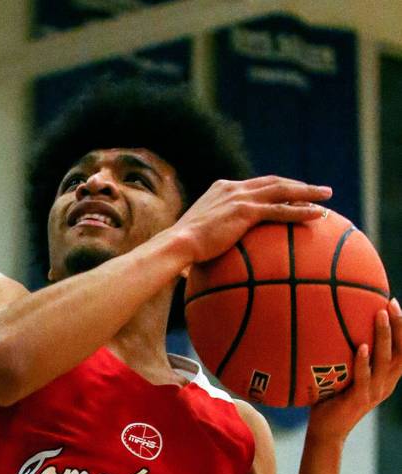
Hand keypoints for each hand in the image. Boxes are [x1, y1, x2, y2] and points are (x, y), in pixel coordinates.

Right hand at [172, 175, 332, 265]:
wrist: (177, 244)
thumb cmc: (183, 249)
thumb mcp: (198, 238)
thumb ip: (210, 239)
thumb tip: (205, 261)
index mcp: (222, 189)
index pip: (256, 184)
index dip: (276, 187)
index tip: (291, 192)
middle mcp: (233, 188)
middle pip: (273, 182)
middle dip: (298, 184)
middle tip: (318, 190)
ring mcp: (240, 198)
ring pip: (282, 191)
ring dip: (308, 192)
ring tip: (327, 196)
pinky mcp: (246, 211)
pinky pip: (280, 210)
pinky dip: (301, 210)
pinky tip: (318, 214)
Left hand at [307, 299, 401, 442]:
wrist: (326, 432)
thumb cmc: (333, 399)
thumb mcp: (348, 376)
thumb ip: (350, 357)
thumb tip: (336, 327)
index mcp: (387, 378)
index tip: (394, 303)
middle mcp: (386, 384)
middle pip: (400, 351)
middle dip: (399, 326)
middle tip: (392, 303)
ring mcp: (374, 393)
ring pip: (385, 361)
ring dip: (384, 336)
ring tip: (379, 314)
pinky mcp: (359, 400)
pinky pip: (364, 378)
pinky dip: (364, 362)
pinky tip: (362, 347)